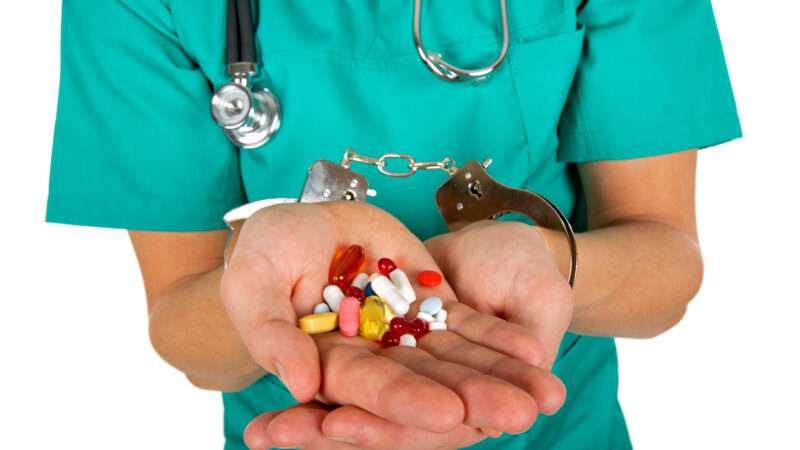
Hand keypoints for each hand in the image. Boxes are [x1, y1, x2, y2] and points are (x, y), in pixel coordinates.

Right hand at [221, 202, 563, 447]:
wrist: (297, 225)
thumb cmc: (262, 254)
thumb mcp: (253, 285)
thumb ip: (272, 335)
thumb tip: (301, 386)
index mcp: (330, 364)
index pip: (370, 388)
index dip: (406, 401)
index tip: (446, 414)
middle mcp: (375, 357)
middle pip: (427, 382)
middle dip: (472, 398)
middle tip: (518, 414)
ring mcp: (406, 331)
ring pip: (456, 359)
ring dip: (498, 376)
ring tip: (544, 394)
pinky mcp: (429, 302)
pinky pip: (467, 324)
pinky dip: (497, 339)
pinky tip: (532, 353)